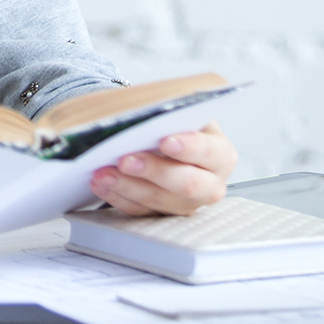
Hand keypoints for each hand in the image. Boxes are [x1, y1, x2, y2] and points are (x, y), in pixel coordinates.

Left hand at [89, 122, 235, 216]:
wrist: (166, 137)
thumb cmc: (175, 122)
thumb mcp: (180, 109)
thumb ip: (171, 110)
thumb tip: (146, 111)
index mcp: (220, 154)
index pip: (209, 152)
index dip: (189, 147)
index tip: (166, 140)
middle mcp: (210, 184)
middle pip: (187, 184)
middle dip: (153, 171)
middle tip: (126, 159)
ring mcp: (187, 203)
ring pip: (159, 201)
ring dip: (128, 187)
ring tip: (103, 173)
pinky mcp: (163, 213)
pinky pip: (140, 211)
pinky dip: (117, 197)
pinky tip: (102, 184)